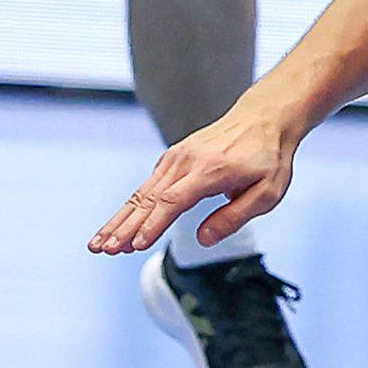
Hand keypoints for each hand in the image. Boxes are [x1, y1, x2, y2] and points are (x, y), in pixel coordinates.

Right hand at [89, 113, 299, 255]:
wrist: (264, 118)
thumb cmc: (268, 157)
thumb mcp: (267, 192)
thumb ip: (235, 216)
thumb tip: (204, 239)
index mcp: (210, 170)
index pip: (173, 200)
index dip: (153, 224)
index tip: (134, 245)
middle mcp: (187, 161)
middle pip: (148, 198)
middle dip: (124, 227)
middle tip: (102, 250)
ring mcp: (177, 158)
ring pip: (141, 192)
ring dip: (119, 219)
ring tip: (99, 244)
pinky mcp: (173, 159)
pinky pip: (147, 186)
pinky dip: (130, 207)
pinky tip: (118, 226)